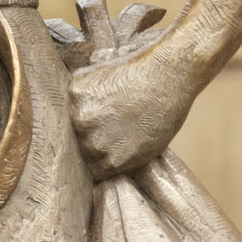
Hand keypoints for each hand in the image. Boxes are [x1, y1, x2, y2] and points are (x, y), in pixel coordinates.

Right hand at [66, 42, 196, 180]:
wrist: (167, 75)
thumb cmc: (165, 111)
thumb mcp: (147, 148)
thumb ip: (121, 158)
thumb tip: (102, 161)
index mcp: (111, 162)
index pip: (92, 166)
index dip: (101, 152)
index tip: (110, 139)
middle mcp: (94, 143)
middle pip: (81, 142)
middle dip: (93, 131)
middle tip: (113, 115)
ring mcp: (82, 116)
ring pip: (75, 118)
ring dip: (86, 109)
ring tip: (110, 99)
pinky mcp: (77, 91)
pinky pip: (74, 93)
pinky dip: (85, 88)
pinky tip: (106, 84)